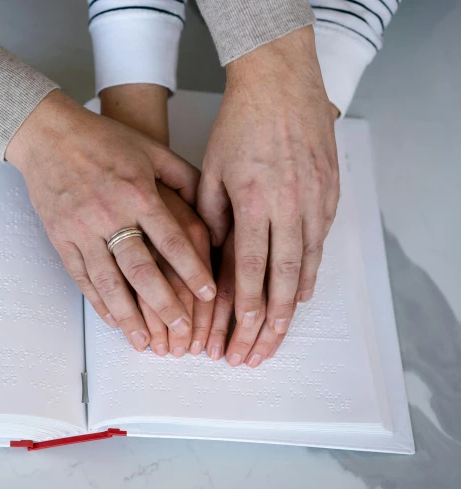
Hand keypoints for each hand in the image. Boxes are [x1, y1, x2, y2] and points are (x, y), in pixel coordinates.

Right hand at [6, 90, 216, 351]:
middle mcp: (110, 214)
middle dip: (164, 304)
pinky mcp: (60, 238)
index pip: (171, 240)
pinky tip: (113, 321)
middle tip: (183, 332)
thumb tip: (215, 205)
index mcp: (138, 192)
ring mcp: (82, 229)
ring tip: (146, 342)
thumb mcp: (151, 149)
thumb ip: (185, 177)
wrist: (47, 133)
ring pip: (108, 281)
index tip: (208, 295)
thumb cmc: (103, 139)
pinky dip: (97, 302)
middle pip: (141, 269)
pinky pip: (81, 277)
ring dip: (129, 315)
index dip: (192, 270)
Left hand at [198, 26, 338, 339]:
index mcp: (254, 199)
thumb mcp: (211, 168)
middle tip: (256, 353)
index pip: (250, 267)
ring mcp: (314, 200)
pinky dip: (308, 274)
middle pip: (281, 278)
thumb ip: (212, 215)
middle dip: (267, 323)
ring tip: (276, 336)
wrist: (282, 83)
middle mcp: (289, 205)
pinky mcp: (329, 194)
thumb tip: (211, 256)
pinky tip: (299, 295)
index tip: (235, 336)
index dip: (243, 307)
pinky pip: (319, 244)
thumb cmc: (240, 123)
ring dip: (290, 307)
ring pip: (304, 266)